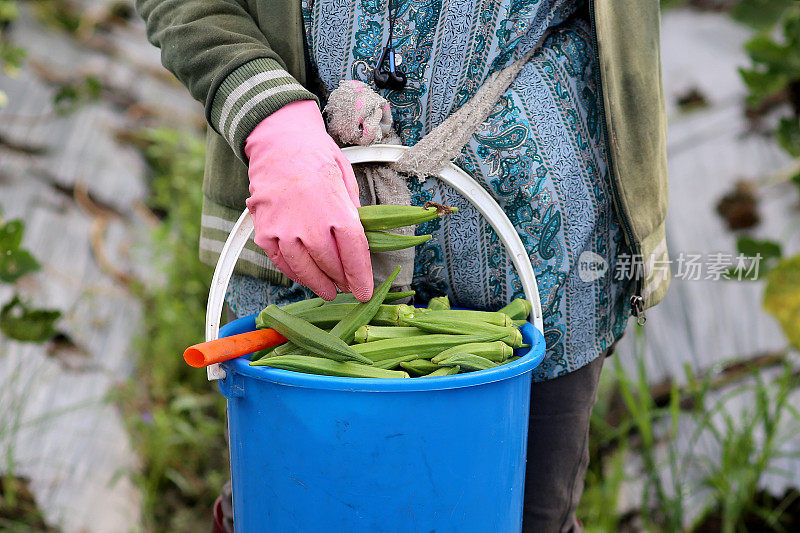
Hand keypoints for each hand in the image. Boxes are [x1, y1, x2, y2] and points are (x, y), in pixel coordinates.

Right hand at [244, 100, 372, 300]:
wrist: (278, 142)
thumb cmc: (315, 156)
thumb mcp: (345, 179)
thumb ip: (352, 210)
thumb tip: (358, 237)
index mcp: (337, 211)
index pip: (354, 254)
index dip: (360, 277)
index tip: (364, 292)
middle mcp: (310, 225)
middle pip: (331, 266)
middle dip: (341, 281)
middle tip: (346, 288)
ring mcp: (285, 231)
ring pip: (305, 270)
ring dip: (318, 284)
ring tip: (327, 291)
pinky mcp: (265, 232)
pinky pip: (281, 262)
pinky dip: (294, 273)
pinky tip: (304, 276)